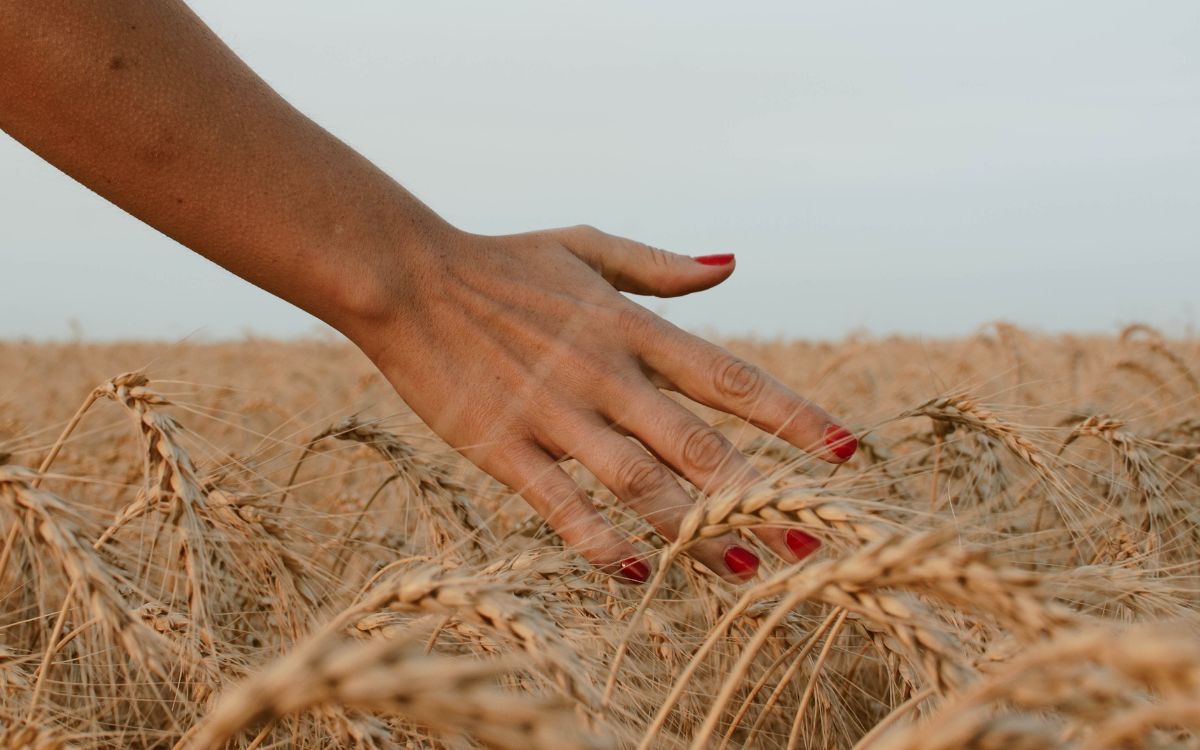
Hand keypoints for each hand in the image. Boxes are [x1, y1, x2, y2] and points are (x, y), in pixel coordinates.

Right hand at [358, 225, 857, 583]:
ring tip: (746, 570)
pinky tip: (637, 571)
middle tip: (813, 539)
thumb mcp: (587, 247)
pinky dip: (600, 539)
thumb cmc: (502, 262)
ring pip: (638, 483)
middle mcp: (605, 374)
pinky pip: (560, 505)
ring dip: (693, 530)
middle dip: (759, 494)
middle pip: (698, 443)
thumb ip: (663, 266)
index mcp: (631, 327)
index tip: (847, 452)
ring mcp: (554, 413)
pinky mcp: (502, 447)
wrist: (407, 278)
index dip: (793, 416)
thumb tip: (733, 264)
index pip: (729, 378)